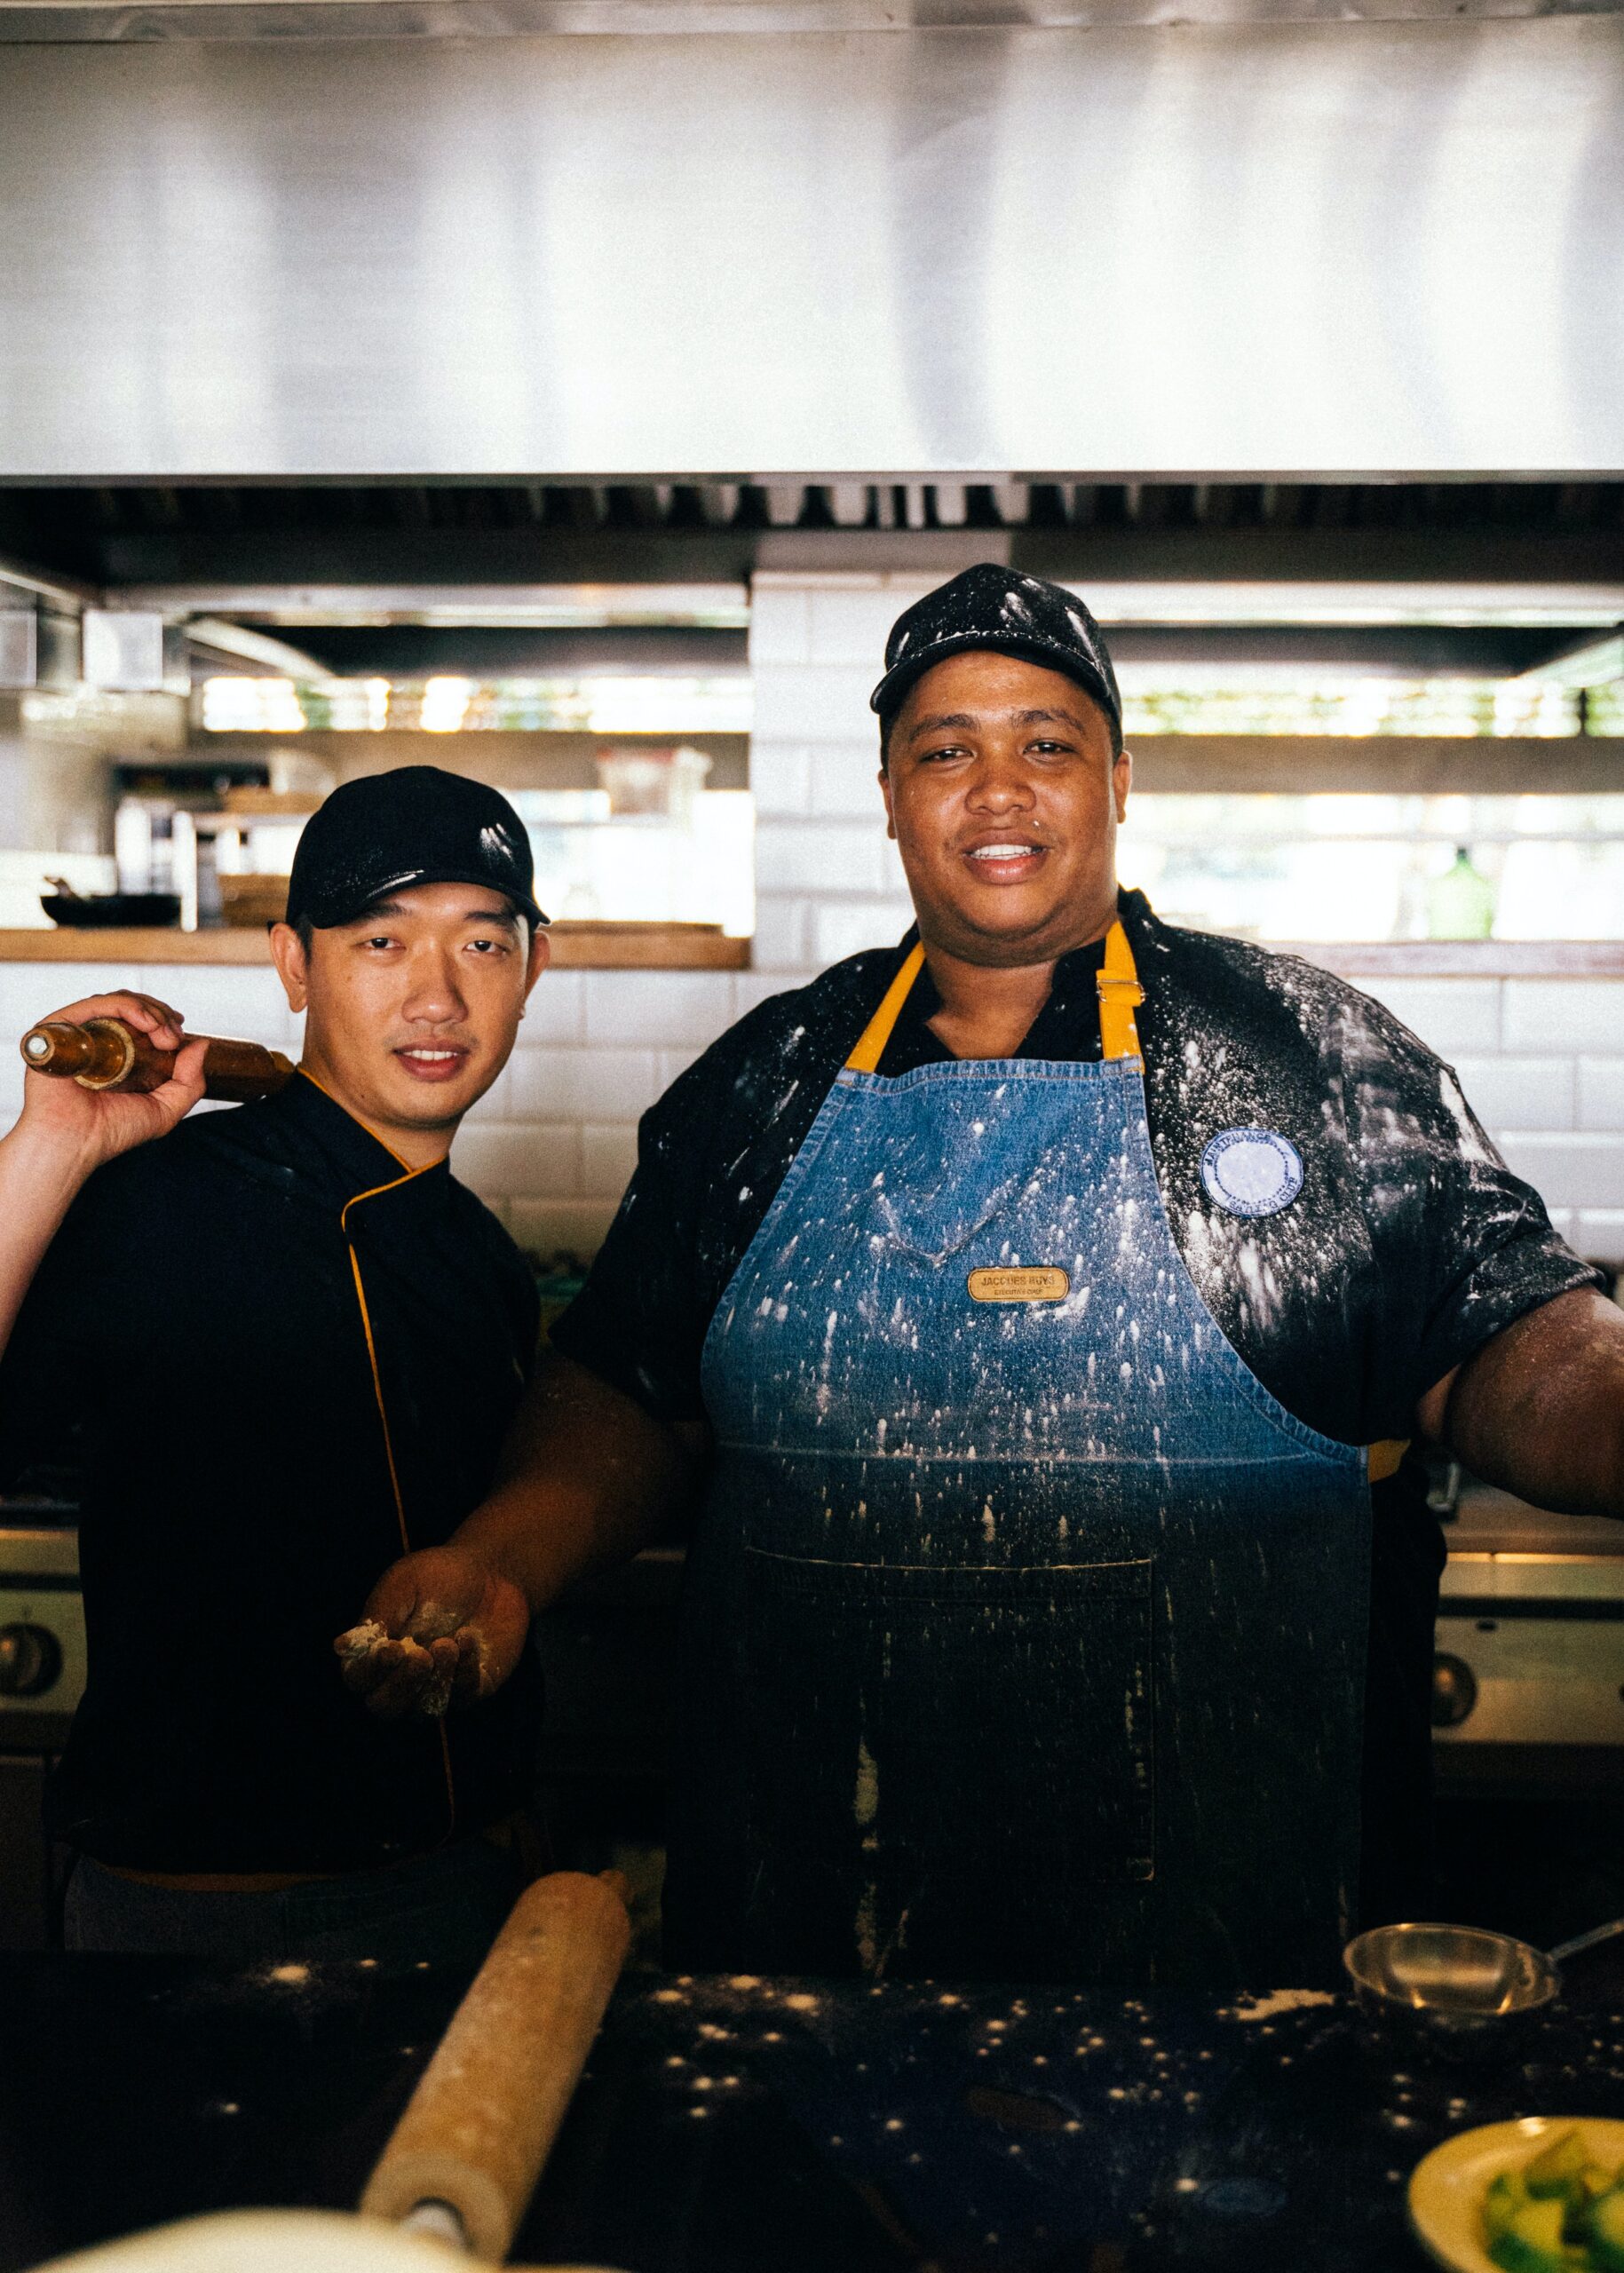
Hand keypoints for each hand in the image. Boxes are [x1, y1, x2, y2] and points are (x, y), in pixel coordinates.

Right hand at [15, 992, 206, 1174]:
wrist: (77, 1143)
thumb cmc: (111, 1131)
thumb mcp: (165, 1109)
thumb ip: (189, 1082)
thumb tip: (202, 1045)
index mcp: (112, 1054)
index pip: (138, 1020)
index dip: (163, 1019)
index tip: (180, 1035)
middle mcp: (93, 1041)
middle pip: (129, 1007)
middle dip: (160, 1015)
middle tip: (174, 1037)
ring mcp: (75, 1034)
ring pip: (115, 1002)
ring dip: (149, 1011)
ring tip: (164, 1035)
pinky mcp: (58, 1029)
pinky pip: (94, 1005)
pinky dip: (125, 1006)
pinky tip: (146, 1023)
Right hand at [335, 1544, 531, 1719]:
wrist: (493, 1571)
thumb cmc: (440, 1574)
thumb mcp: (405, 1582)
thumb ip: (379, 1614)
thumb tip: (341, 1646)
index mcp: (376, 1651)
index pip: (358, 1678)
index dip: (371, 1670)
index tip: (392, 1649)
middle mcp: (401, 1676)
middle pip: (385, 1706)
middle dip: (401, 1685)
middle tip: (421, 1656)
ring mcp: (436, 1687)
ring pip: (424, 1709)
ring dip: (436, 1680)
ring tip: (448, 1643)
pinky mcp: (471, 1688)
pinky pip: (463, 1696)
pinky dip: (465, 1672)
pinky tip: (469, 1639)